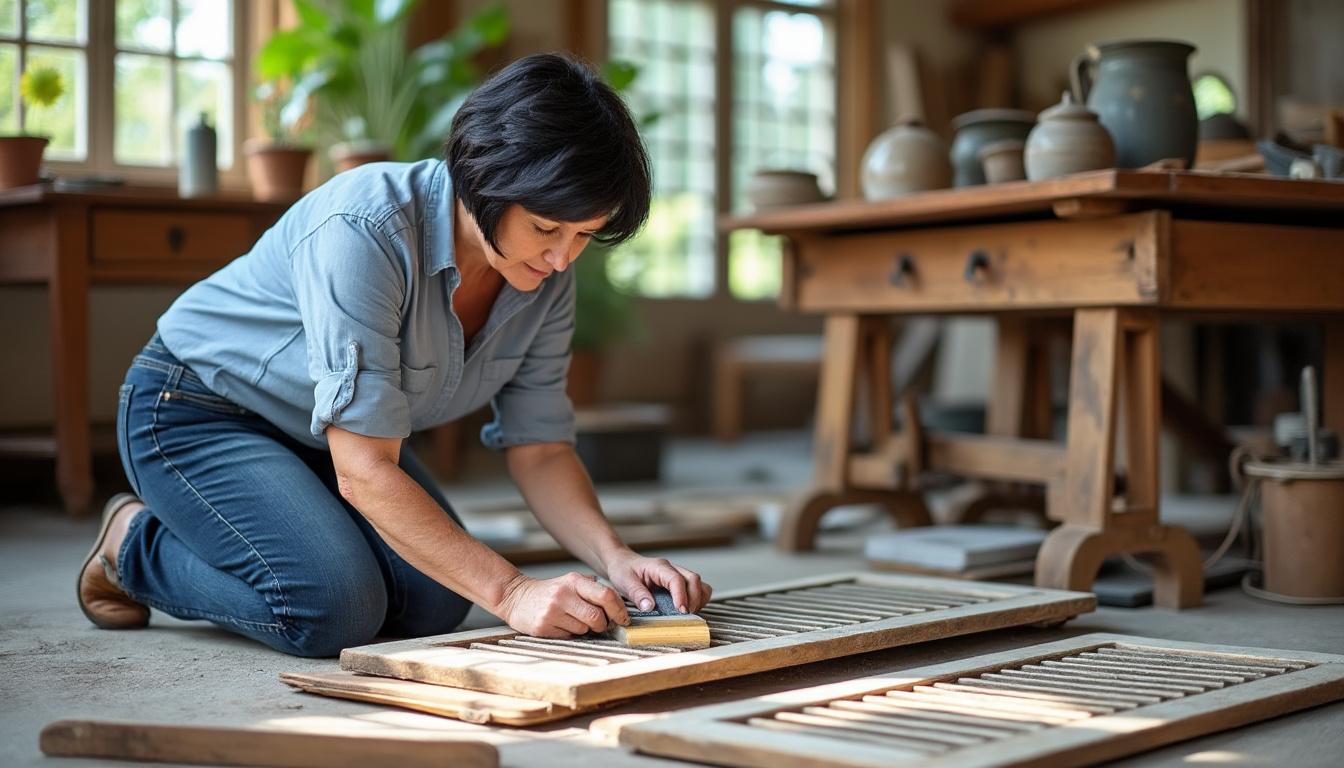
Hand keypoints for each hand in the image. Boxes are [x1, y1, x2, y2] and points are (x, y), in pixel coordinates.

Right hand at [494, 572, 629, 637]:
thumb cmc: (550, 592)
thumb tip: (618, 605)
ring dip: (585, 629)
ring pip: (584, 629)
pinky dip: (570, 633)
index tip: (623, 618)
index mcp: (574, 581)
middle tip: (600, 625)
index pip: (606, 595)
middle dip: (603, 625)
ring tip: (574, 621)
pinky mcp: (543, 626)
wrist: (516, 597)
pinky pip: (569, 636)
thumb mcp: (570, 582)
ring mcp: (552, 611)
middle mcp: (564, 595)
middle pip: (597, 617)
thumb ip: (592, 589)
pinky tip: (561, 625)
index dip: (619, 610)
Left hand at [603, 549, 711, 613]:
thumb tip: (649, 607)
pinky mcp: (680, 583)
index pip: (676, 579)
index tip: (681, 611)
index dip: (681, 596)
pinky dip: (697, 600)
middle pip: (694, 579)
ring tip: (688, 614)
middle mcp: (672, 569)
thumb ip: (637, 594)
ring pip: (699, 584)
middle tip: (685, 616)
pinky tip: (686, 610)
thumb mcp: (625, 581)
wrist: (622, 563)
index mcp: (659, 567)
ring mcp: (678, 575)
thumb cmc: (624, 570)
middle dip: (694, 599)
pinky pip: (697, 589)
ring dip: (698, 600)